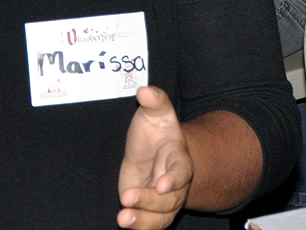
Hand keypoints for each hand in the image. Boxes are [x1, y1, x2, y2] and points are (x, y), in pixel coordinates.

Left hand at [117, 86, 192, 229]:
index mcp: (179, 158)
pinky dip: (140, 227)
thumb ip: (154, 101)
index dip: (173, 179)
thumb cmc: (155, 132)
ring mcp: (164, 200)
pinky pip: (151, 225)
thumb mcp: (155, 113)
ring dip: (143, 219)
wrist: (153, 153)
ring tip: (123, 217)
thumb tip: (144, 90)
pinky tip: (126, 224)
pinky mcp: (151, 210)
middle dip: (150, 200)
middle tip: (128, 196)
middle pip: (170, 198)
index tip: (161, 184)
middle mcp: (175, 183)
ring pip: (161, 215)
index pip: (182, 171)